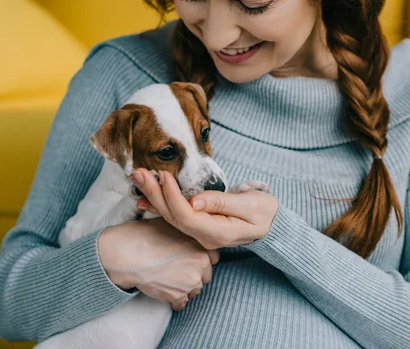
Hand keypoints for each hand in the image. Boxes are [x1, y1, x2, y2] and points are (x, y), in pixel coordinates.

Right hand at [97, 218, 219, 310]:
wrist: (128, 254)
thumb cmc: (145, 235)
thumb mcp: (171, 223)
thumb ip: (186, 231)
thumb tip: (190, 231)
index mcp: (202, 246)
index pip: (214, 257)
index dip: (202, 257)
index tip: (192, 257)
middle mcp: (201, 264)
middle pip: (206, 275)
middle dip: (195, 273)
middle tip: (179, 269)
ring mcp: (191, 282)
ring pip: (195, 289)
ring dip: (186, 287)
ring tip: (170, 279)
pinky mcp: (178, 296)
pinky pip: (182, 303)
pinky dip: (175, 300)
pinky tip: (166, 291)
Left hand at [131, 169, 278, 249]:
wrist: (271, 224)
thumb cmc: (264, 212)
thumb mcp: (249, 205)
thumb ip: (222, 203)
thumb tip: (196, 201)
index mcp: (216, 232)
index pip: (186, 216)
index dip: (172, 196)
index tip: (163, 175)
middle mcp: (204, 236)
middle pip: (173, 216)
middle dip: (154, 194)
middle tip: (139, 173)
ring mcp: (199, 232)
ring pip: (171, 216)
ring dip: (153, 196)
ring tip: (138, 178)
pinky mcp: (198, 224)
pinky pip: (175, 216)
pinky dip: (160, 205)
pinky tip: (144, 198)